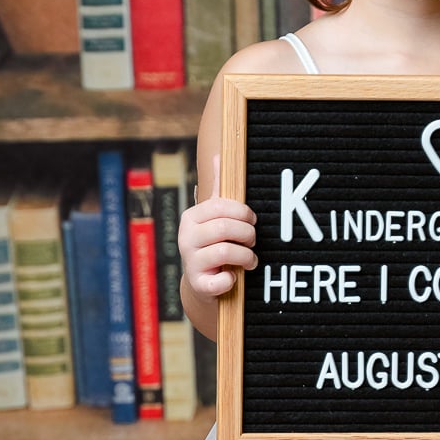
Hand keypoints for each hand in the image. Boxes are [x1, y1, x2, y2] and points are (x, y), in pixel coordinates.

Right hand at [178, 153, 257, 299]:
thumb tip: (219, 155)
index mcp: (191, 217)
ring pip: (226, 251)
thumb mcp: (214, 216)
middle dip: (247, 233)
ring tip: (251, 260)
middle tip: (253, 240)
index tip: (253, 220)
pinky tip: (233, 277)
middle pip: (225, 227)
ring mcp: (190, 261)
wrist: (202, 282)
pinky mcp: (198, 284)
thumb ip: (218, 189)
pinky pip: (219, 281)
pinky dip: (231, 279)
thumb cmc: (213, 243)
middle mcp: (186, 237)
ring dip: (247, 256)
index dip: (243, 212)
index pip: (220, 206)